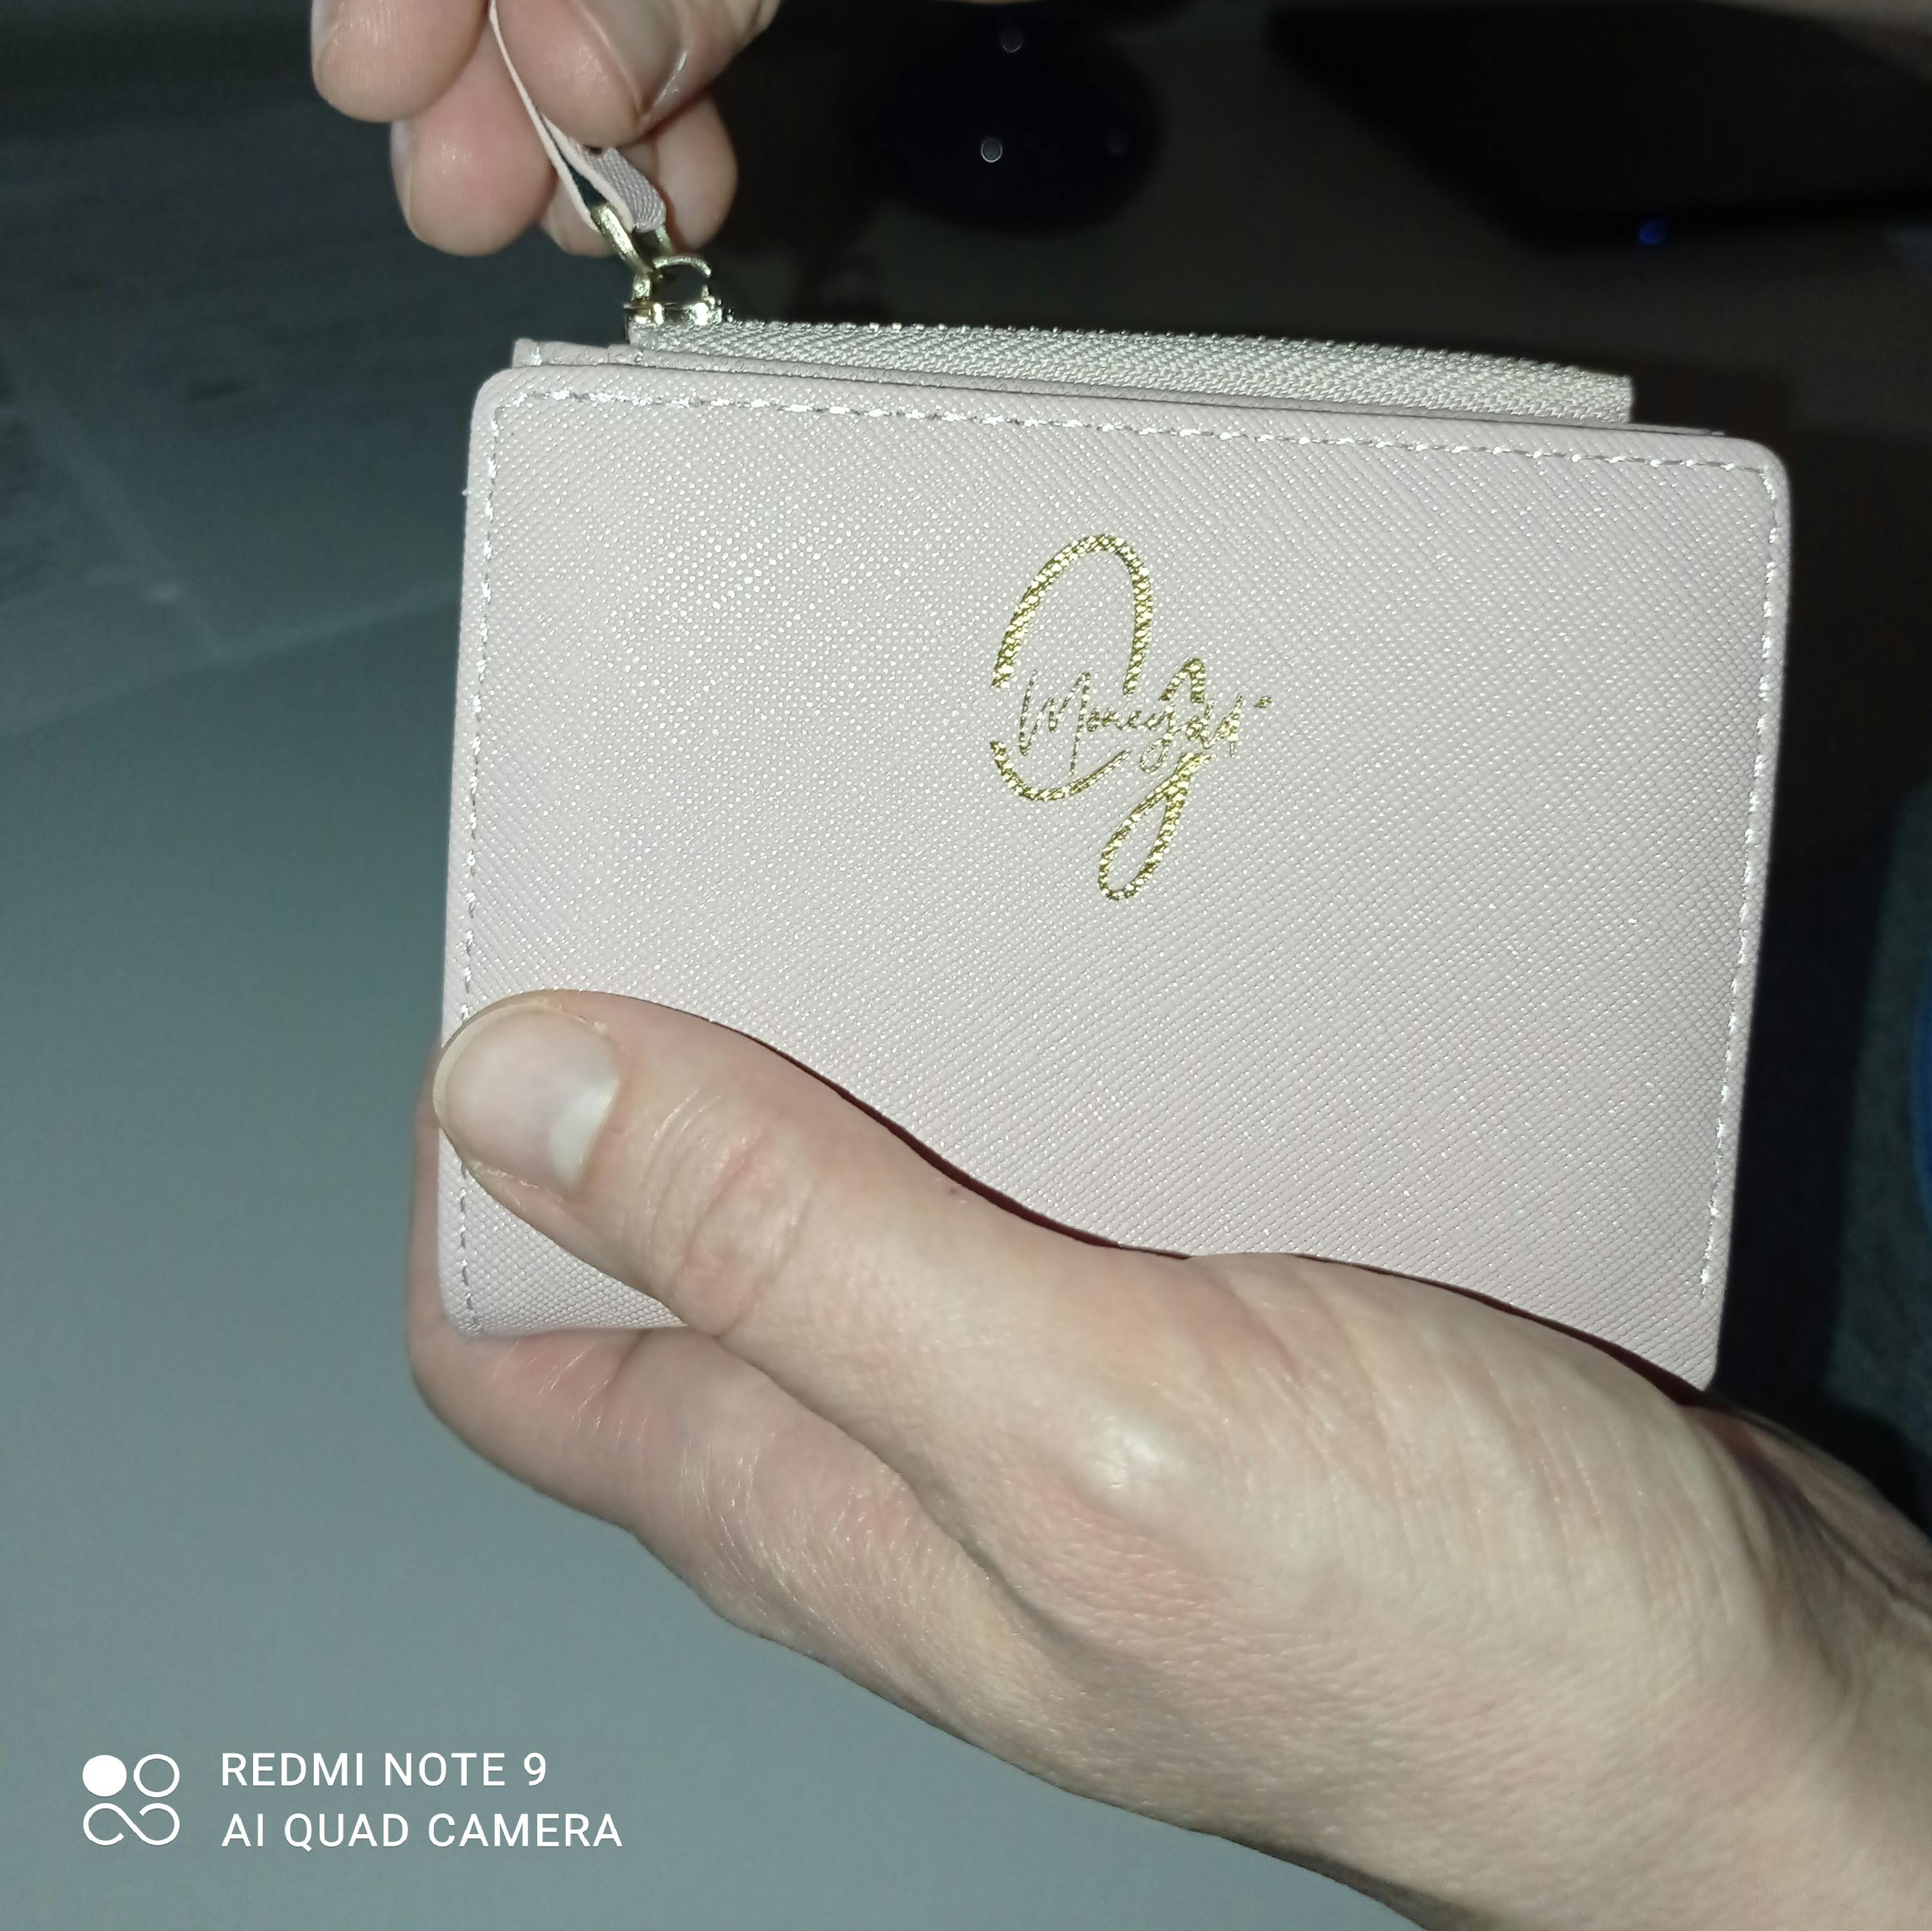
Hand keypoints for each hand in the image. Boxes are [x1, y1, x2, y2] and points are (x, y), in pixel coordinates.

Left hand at [414, 994, 1931, 1929]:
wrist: (1747, 1710)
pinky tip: (1130, 991)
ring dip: (881, 1046)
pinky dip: (1055, 1076)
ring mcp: (1056, 1412)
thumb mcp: (1083, 1424)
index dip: (487, 1165)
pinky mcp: (1204, 1355)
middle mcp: (908, 1467)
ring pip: (879, 1196)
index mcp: (820, 1509)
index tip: (544, 967)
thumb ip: (796, 1257)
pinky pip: (1058, 1185)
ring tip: (946, 894)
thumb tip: (519, 1093)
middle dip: (677, 1059)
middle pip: (685, 1247)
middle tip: (752, 876)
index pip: (518, 1345)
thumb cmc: (1462, 1643)